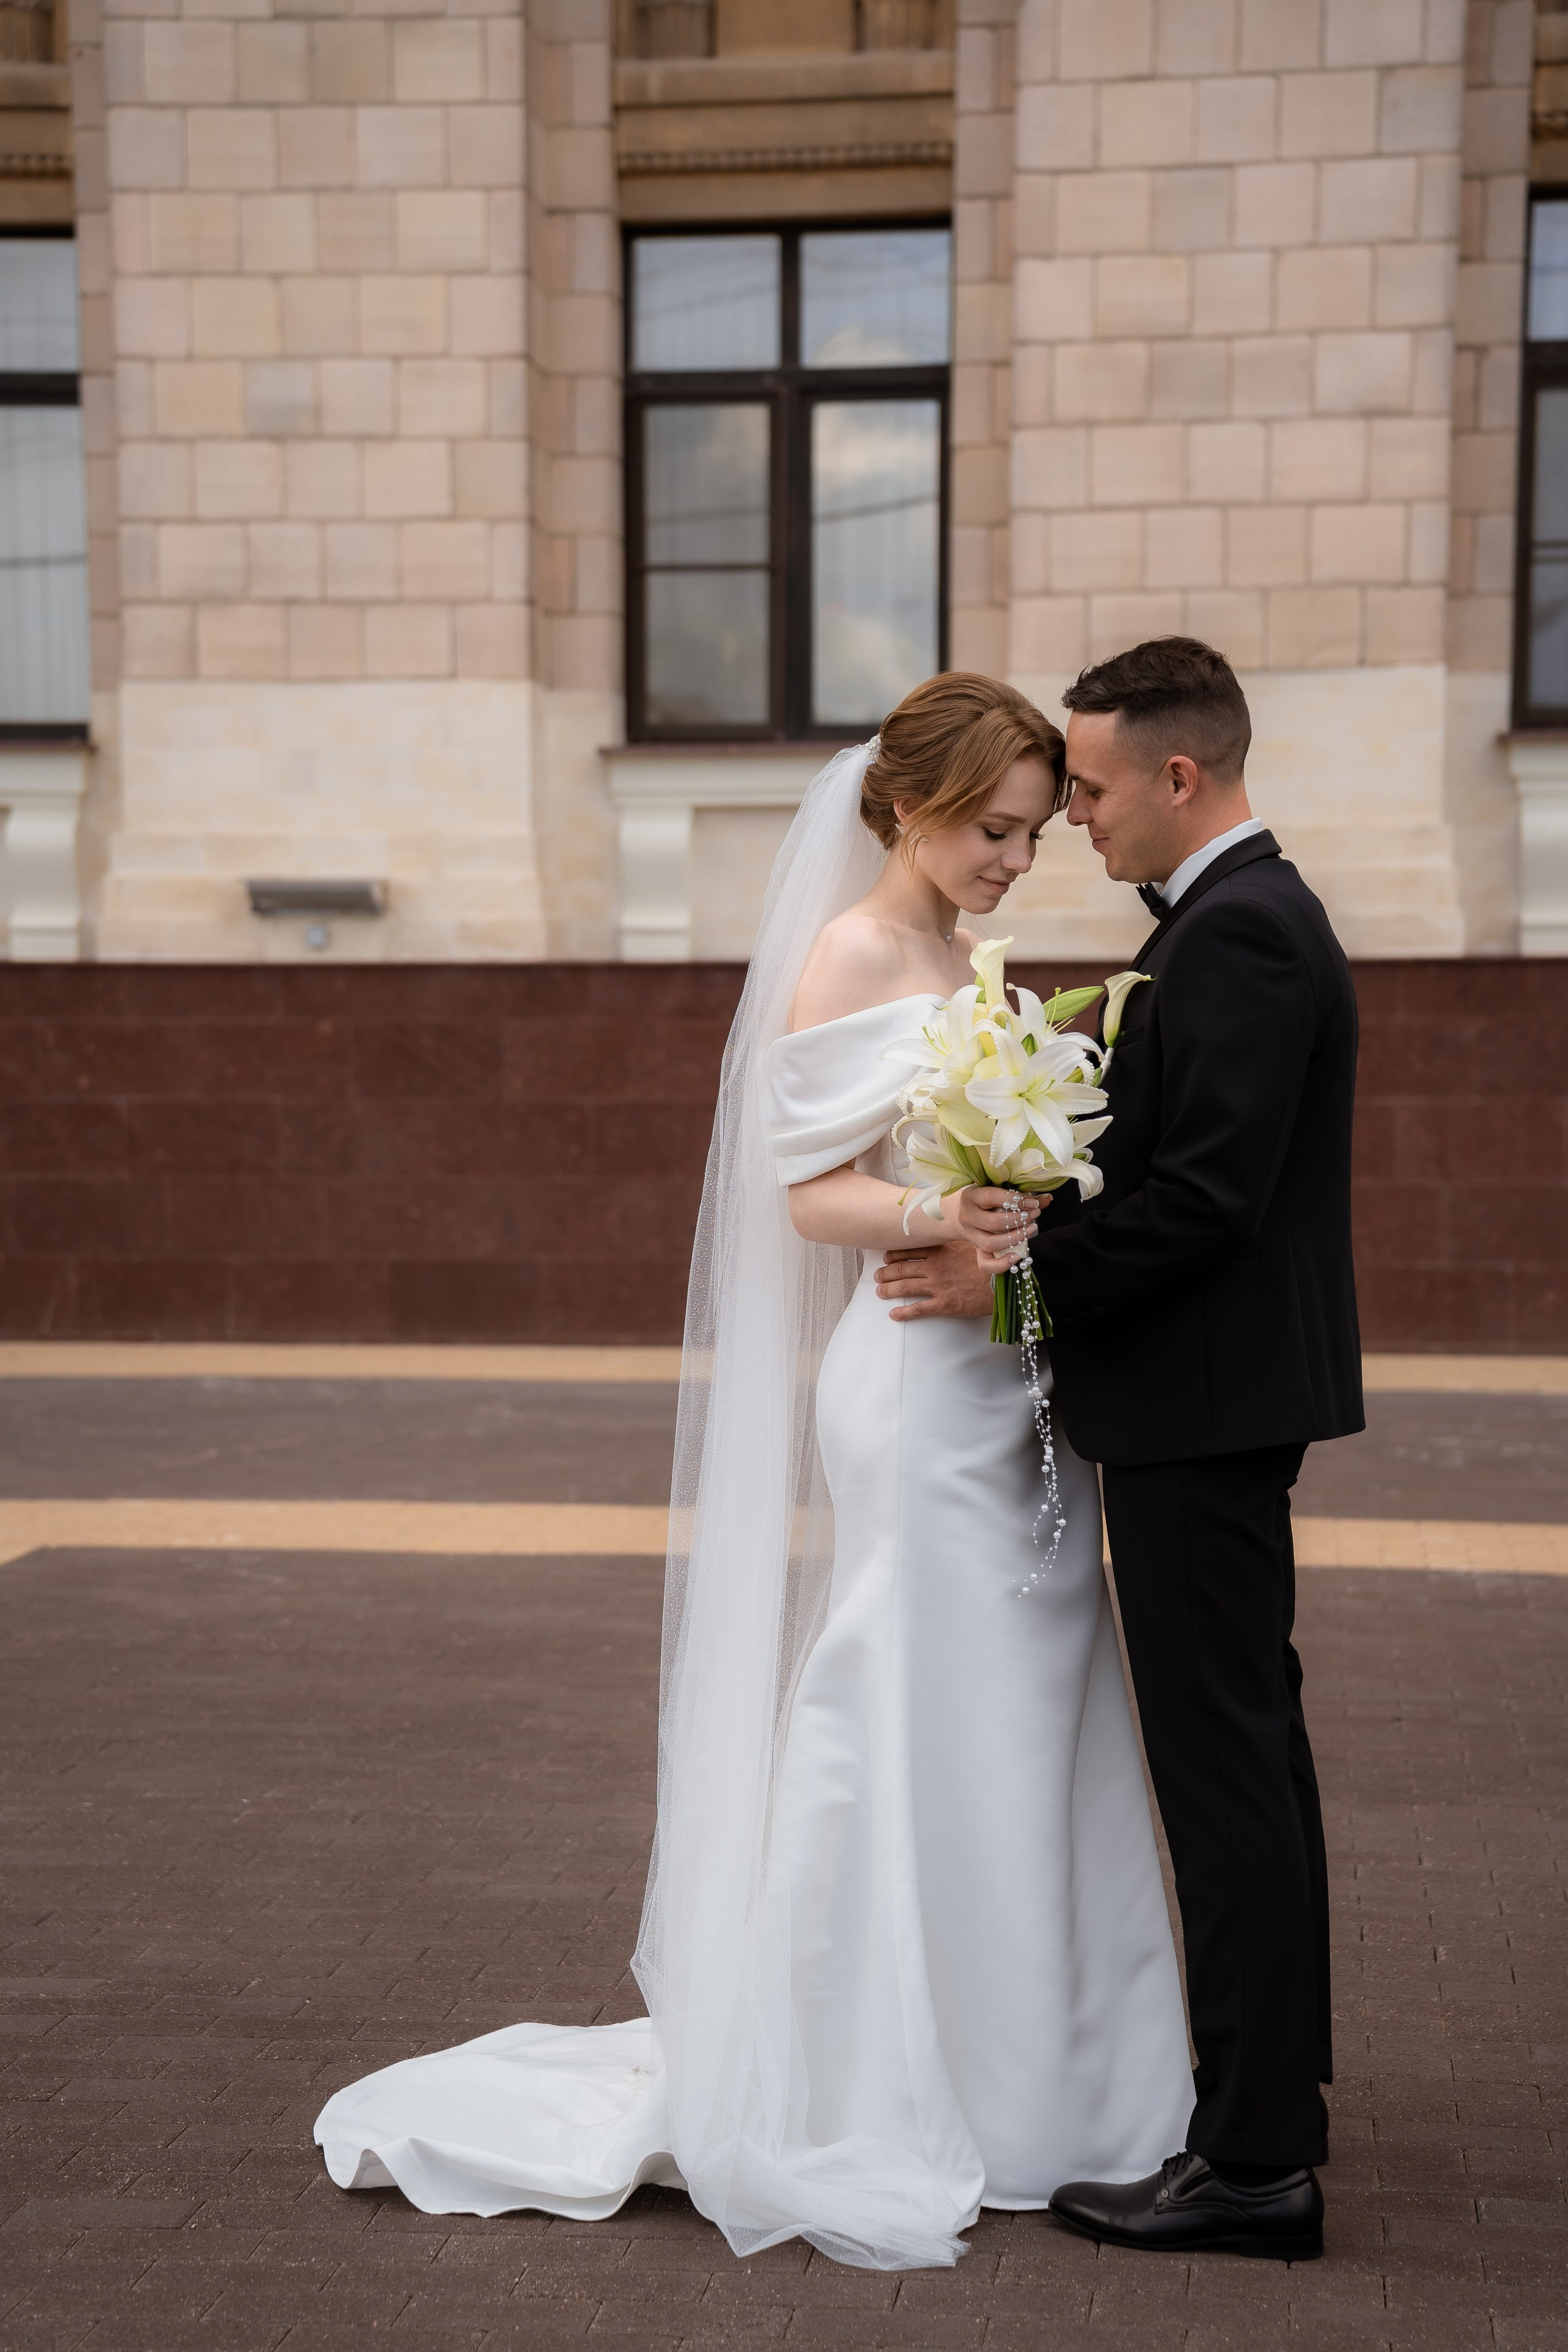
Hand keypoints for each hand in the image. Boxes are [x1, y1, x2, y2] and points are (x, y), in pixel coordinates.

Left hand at [875, 1244, 995, 1322]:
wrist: (1005, 1281)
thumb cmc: (993, 1262)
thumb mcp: (974, 1244)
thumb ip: (958, 1242)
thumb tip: (951, 1235)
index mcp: (942, 1251)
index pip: (911, 1250)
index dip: (895, 1254)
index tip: (886, 1257)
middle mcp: (935, 1267)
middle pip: (903, 1268)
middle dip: (886, 1272)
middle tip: (877, 1276)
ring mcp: (938, 1286)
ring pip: (905, 1287)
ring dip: (889, 1289)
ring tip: (880, 1292)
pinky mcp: (944, 1304)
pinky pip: (918, 1309)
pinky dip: (904, 1312)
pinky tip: (894, 1315)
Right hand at [950, 1185, 1046, 1274]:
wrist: (955, 1214)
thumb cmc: (982, 1199)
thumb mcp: (994, 1191)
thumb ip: (1019, 1195)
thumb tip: (1046, 1199)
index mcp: (971, 1197)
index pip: (993, 1197)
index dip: (1015, 1200)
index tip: (1033, 1202)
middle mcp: (967, 1217)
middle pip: (993, 1223)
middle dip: (1018, 1220)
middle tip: (1033, 1214)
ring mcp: (971, 1237)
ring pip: (991, 1244)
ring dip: (1015, 1238)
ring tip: (1031, 1229)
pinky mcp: (976, 1251)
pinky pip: (985, 1265)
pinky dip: (1001, 1265)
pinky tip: (1017, 1257)